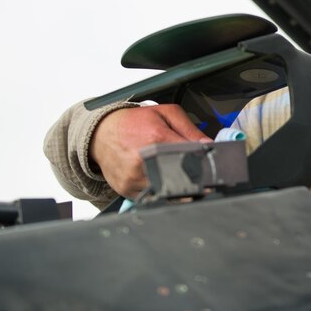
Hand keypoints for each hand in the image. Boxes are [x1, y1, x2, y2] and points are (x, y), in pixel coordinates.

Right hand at [90, 104, 209, 198]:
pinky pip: (151, 196)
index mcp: (156, 139)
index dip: (203, 164)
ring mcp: (134, 178)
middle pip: (180, 178)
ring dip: (173, 184)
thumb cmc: (134, 123)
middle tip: (192, 173)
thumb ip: (190, 129)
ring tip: (167, 170)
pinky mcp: (127, 190)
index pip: (190, 158)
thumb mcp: (165, 114)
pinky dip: (157, 189)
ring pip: (167, 190)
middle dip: (190, 177)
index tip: (209, 168)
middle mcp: (144, 161)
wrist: (101, 133)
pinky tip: (153, 176)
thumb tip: (209, 145)